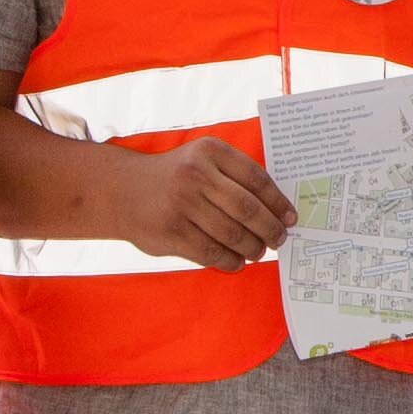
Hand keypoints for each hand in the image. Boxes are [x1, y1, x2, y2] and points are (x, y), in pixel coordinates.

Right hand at [121, 138, 296, 269]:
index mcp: (210, 151)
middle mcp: (196, 174)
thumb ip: (234, 176)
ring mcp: (181, 204)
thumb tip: (276, 209)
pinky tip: (236, 261)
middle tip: (279, 240)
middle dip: (270, 229)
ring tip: (258, 251)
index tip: (291, 218)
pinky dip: (229, 260)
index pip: (257, 179)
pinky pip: (211, 252)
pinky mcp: (171, 231)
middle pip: (248, 209)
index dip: (278, 203)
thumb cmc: (174, 176)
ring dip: (252, 248)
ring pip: (232, 234)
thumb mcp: (202, 159)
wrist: (121, 190)